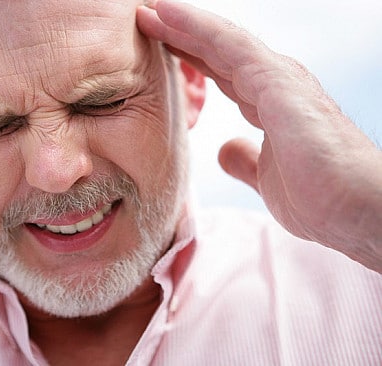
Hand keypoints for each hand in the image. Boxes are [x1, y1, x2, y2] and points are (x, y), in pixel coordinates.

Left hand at [137, 1, 381, 271]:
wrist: (356, 211)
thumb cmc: (320, 198)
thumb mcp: (266, 178)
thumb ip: (246, 159)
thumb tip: (224, 149)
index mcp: (268, 103)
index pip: (220, 71)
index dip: (189, 56)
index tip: (155, 45)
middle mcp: (273, 83)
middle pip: (217, 51)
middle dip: (180, 34)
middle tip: (144, 18)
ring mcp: (278, 79)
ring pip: (221, 41)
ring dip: (183, 23)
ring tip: (149, 9)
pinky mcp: (279, 83)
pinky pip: (230, 46)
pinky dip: (197, 28)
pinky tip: (169, 14)